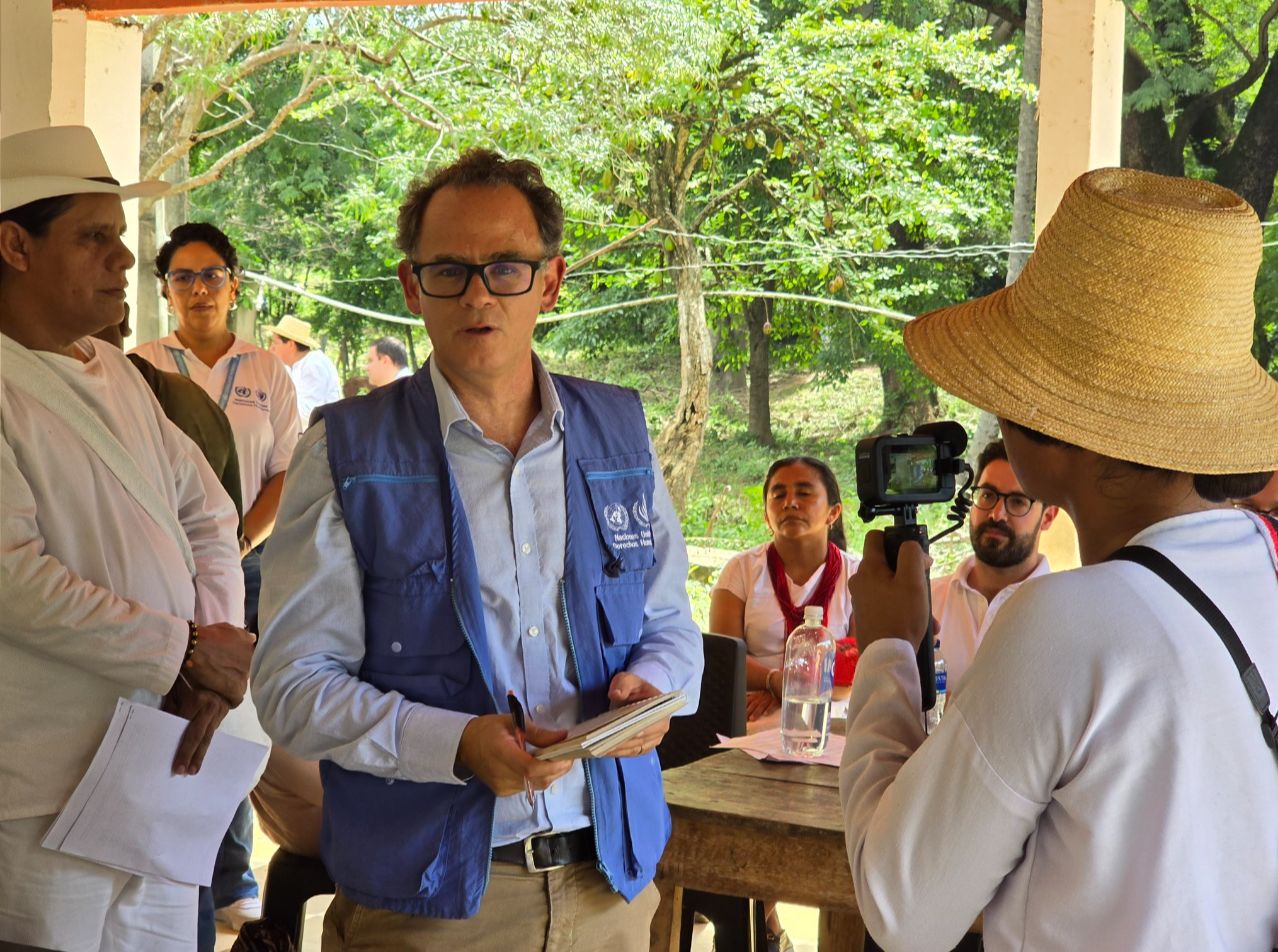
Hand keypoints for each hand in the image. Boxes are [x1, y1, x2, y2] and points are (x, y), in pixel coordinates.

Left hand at [162, 678, 229, 775]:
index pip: (183, 725)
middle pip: (198, 735)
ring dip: (200, 754)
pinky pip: (212, 732)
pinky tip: (200, 757)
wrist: (221, 667)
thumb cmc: (192, 676)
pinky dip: (205, 745)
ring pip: (208, 736)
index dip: (178, 743)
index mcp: (197, 700)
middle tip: (182, 771)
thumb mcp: (177, 688)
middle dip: (189, 754)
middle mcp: (210, 708)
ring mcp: (218, 712)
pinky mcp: (222, 716)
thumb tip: (164, 726)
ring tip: (194, 770)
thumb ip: (171, 707)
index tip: (172, 756)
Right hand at [183, 622, 254, 706]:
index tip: (230, 667)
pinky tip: (223, 699)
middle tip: (222, 677)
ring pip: (241, 687)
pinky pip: (236, 699)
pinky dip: (230, 700)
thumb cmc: (208, 636)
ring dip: (232, 688)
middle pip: (245, 674)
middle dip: (235, 676)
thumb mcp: (229, 629)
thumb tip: (253, 639)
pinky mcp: (233, 689)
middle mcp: (250, 663)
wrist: (194, 647)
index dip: (239, 665)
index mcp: (250, 650)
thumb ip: (243, 636)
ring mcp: (242, 676)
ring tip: (220, 688)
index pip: (250, 662)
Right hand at [457, 714, 571, 797]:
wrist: (463, 745)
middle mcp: (502, 776)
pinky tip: (542, 766)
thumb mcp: (513, 722)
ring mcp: (503, 787)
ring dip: (551, 774)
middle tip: (570, 754)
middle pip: (539, 780)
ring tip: (558, 758)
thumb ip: (539, 733)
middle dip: (559, 769)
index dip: (554, 764)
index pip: (532, 768)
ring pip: (537, 786)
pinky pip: (529, 787)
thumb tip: (563, 737)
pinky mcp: (503, 792)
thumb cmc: (488, 729)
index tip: (569, 754)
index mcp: (502, 754)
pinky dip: (540, 777)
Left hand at [596, 672, 669, 757]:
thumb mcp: (628, 679)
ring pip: (634, 749)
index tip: (622, 733)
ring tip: (598, 748)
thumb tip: (616, 694)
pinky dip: (617, 752)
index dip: (637, 730)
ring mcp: (652, 740)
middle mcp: (661, 729)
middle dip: (622, 741)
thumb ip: (623, 684)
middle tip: (603, 742)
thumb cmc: (635, 688)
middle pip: (641, 739)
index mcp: (662, 710)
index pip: (651, 724)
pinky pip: (630, 753)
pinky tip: (602, 751)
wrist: (637, 697)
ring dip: (617, 749)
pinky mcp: (642, 747)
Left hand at [745, 689, 779, 721]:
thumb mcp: (758, 696)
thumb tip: (742, 704)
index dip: (743, 708)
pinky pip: (772, 705)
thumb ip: (750, 699)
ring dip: (756, 712)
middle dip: (748, 711)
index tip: (740, 715)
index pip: (748, 701)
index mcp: (756, 695)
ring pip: (761, 705)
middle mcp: (762, 696)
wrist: (780, 690)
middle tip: (744, 719)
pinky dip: (769, 709)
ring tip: (752, 718)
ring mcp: (769, 699)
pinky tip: (765, 714)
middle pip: (753, 704)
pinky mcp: (776, 701)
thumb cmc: (767, 696)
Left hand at [849, 530, 932, 651]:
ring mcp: (861, 599)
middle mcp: (860, 580)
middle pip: (887, 565)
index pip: (876, 536)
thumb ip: (912, 555)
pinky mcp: (866, 615)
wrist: (886, 655)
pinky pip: (888, 604)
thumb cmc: (901, 615)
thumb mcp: (913, 580)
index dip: (896, 538)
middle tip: (924, 587)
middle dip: (909, 574)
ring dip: (911, 596)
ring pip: (890, 587)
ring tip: (928, 615)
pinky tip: (922, 627)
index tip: (913, 553)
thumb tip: (912, 548)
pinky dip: (904, 610)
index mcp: (868, 568)